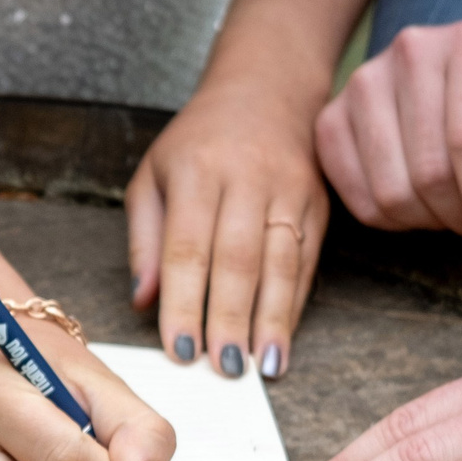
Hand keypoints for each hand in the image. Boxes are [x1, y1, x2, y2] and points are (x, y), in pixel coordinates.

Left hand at [125, 81, 333, 379]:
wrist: (268, 90)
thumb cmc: (198, 143)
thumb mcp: (153, 175)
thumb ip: (145, 239)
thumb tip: (143, 300)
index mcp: (195, 171)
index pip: (188, 247)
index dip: (185, 302)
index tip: (180, 350)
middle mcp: (245, 178)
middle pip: (238, 260)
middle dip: (230, 319)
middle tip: (222, 370)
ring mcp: (288, 191)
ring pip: (280, 263)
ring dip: (270, 320)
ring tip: (260, 368)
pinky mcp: (318, 205)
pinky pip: (306, 262)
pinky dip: (295, 306)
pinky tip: (282, 341)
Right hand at [315, 20, 461, 254]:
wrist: (461, 95)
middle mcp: (412, 50)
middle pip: (430, 172)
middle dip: (459, 216)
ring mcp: (363, 82)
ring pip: (390, 191)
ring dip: (425, 221)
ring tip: (446, 206)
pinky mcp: (331, 118)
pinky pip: (354, 198)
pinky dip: (389, 220)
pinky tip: (413, 201)